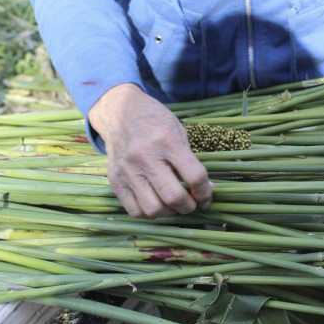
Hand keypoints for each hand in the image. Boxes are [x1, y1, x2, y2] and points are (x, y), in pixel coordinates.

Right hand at [89, 83, 211, 217]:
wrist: (119, 111)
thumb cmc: (154, 121)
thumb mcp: (178, 132)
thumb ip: (191, 161)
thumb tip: (209, 189)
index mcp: (166, 140)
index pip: (195, 176)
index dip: (206, 192)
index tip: (206, 197)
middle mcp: (145, 156)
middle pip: (174, 197)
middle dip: (189, 207)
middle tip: (192, 203)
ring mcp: (127, 170)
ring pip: (153, 209)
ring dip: (169, 213)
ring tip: (173, 204)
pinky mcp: (115, 180)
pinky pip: (134, 210)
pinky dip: (149, 213)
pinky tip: (156, 203)